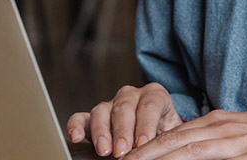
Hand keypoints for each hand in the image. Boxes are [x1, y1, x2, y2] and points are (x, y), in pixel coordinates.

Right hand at [68, 83, 184, 156]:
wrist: (156, 136)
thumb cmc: (165, 134)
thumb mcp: (171, 134)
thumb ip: (166, 139)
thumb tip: (164, 150)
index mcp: (155, 95)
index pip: (150, 106)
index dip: (146, 125)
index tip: (143, 143)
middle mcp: (131, 96)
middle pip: (124, 108)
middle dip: (122, 131)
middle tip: (123, 150)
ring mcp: (110, 105)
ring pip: (102, 112)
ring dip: (101, 132)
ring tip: (104, 150)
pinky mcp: (93, 117)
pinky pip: (81, 117)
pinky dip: (75, 126)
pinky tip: (75, 137)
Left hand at [124, 109, 246, 159]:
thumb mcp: (243, 139)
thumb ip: (214, 146)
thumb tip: (185, 153)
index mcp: (219, 123)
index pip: (171, 137)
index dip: (143, 151)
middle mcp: (224, 130)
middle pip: (172, 145)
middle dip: (141, 157)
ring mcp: (241, 145)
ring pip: (190, 154)